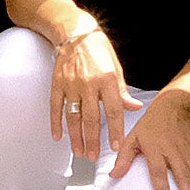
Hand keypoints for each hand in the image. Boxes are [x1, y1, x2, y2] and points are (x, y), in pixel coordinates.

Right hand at [49, 23, 131, 161]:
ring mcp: (71, 84)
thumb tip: (134, 108)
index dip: (115, 130)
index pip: (113, 111)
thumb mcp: (116, 68)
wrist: (76, 33)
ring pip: (73, 116)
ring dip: (76, 137)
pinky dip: (56, 123)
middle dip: (92, 140)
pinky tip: (58, 136)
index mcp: (108, 80)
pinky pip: (55, 107)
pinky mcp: (57, 83)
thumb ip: (123, 91)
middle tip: (93, 156)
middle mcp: (89, 83)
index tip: (115, 147)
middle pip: (91, 118)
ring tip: (79, 152)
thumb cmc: (99, 50)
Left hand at [109, 93, 189, 189]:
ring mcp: (188, 151)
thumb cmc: (150, 124)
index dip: (163, 188)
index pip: (158, 172)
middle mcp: (174, 151)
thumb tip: (113, 176)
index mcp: (156, 149)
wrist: (173, 107)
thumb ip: (123, 158)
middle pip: (183, 176)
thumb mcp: (132, 138)